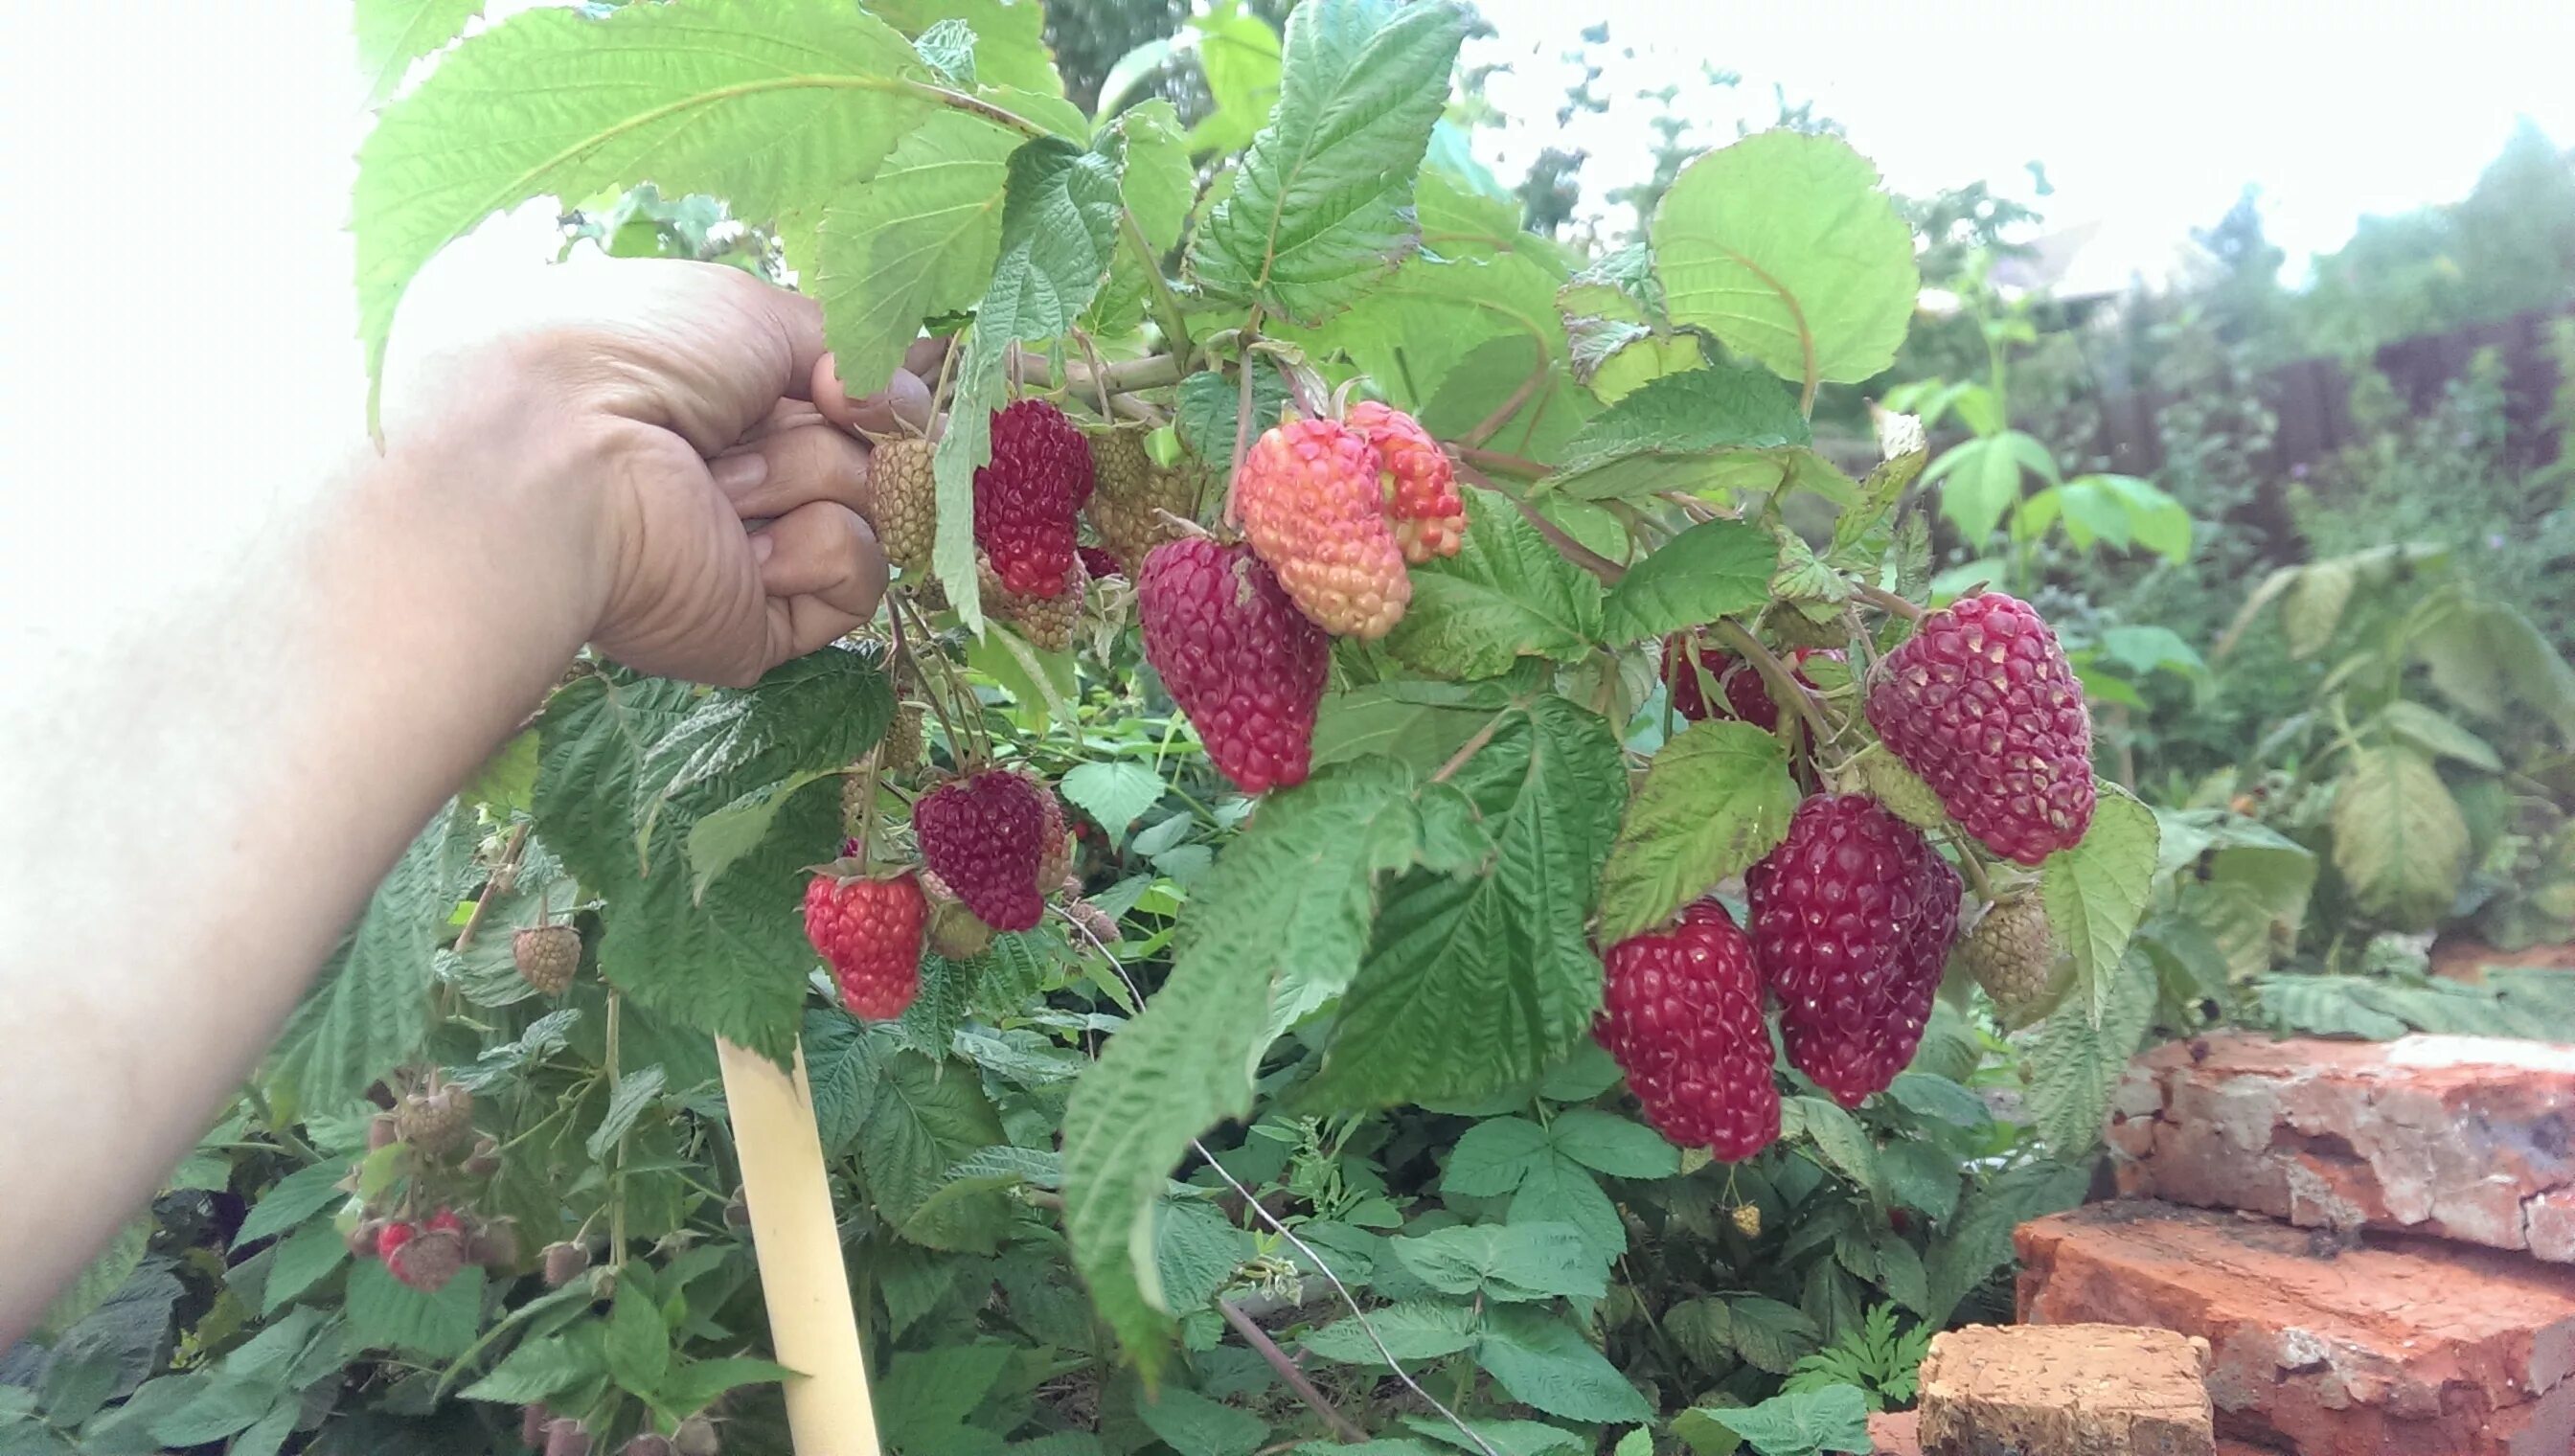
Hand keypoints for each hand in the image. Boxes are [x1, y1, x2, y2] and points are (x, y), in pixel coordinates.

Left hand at [383, 253, 920, 686]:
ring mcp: (751, 552)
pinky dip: (815, 547)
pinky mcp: (763, 623)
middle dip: (833, 425)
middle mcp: (738, 473)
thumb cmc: (635, 354)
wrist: (565, 454)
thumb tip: (913, 400)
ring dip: (804, 477)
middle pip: (868, 447)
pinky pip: (857, 576)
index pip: (845, 397)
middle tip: (753, 419)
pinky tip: (741, 544)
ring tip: (715, 482)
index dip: (871, 387)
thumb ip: (852, 347)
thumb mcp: (753, 311)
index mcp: (723, 397)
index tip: (861, 378)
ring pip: (868, 504)